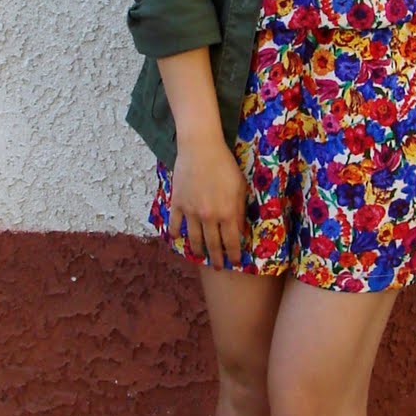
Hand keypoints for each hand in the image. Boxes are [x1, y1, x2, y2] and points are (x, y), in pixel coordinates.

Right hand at [168, 136, 249, 268]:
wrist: (200, 148)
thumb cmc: (225, 164)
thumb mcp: (240, 187)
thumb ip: (239, 209)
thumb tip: (239, 228)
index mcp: (227, 213)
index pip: (232, 241)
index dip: (234, 254)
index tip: (236, 262)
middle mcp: (208, 217)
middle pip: (213, 244)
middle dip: (217, 258)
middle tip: (219, 267)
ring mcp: (190, 211)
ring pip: (194, 237)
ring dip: (198, 250)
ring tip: (200, 257)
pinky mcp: (177, 203)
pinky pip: (175, 222)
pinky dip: (175, 232)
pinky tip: (176, 238)